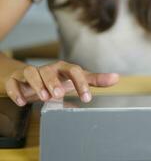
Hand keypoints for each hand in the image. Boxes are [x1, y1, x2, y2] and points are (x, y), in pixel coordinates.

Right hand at [4, 60, 118, 105]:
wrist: (29, 78)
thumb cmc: (56, 80)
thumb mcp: (75, 80)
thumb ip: (94, 80)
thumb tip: (116, 78)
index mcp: (63, 69)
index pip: (74, 71)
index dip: (81, 83)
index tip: (87, 98)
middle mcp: (48, 69)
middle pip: (51, 70)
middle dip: (55, 81)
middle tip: (60, 94)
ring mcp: (31, 72)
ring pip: (32, 73)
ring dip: (37, 85)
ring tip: (44, 97)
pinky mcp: (16, 78)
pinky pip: (15, 82)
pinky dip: (17, 91)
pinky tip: (22, 102)